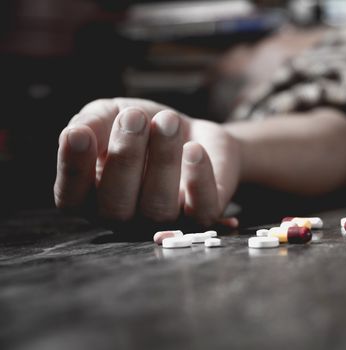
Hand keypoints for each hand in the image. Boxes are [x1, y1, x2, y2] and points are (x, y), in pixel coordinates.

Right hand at [54, 98, 240, 227]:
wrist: (194, 129)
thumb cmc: (144, 126)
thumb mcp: (111, 114)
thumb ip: (91, 122)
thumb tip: (76, 132)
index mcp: (92, 198)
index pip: (71, 198)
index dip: (73, 169)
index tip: (79, 134)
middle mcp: (125, 217)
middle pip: (116, 206)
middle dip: (124, 157)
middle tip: (135, 116)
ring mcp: (164, 221)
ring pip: (158, 206)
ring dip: (163, 160)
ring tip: (168, 120)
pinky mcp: (202, 216)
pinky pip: (200, 209)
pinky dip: (198, 178)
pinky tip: (194, 149)